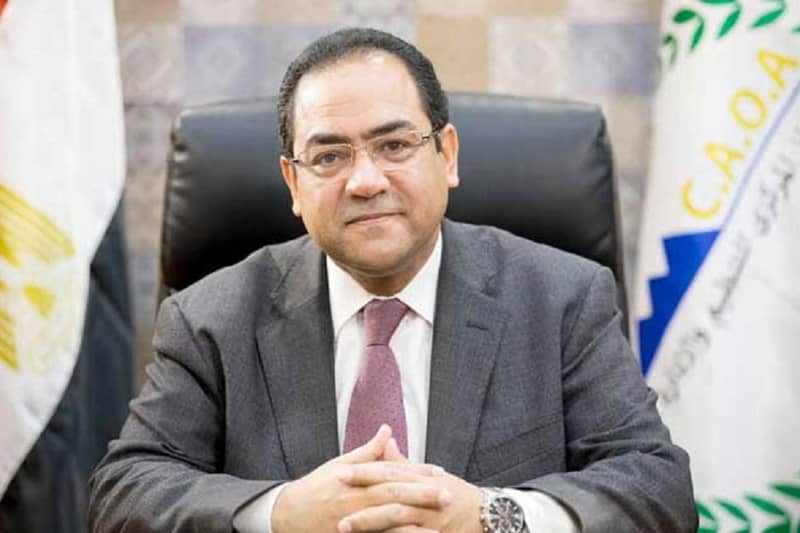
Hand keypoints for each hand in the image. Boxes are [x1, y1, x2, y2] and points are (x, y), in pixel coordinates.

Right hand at [271, 425, 451, 532]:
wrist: (288, 515)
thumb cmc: (316, 487)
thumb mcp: (340, 465)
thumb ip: (368, 451)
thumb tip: (387, 430)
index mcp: (356, 479)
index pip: (392, 473)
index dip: (416, 472)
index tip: (438, 472)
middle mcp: (356, 500)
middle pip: (394, 496)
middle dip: (422, 495)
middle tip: (447, 495)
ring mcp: (354, 522)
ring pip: (388, 521)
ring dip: (414, 522)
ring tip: (439, 524)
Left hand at [338, 438, 482, 532]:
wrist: (490, 517)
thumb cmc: (457, 495)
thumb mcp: (432, 476)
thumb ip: (404, 462)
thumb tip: (385, 441)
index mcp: (424, 478)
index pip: (390, 472)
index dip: (365, 472)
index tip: (340, 473)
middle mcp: (428, 495)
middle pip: (391, 492)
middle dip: (362, 494)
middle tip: (336, 496)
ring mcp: (432, 519)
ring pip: (397, 517)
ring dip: (369, 522)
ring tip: (344, 526)